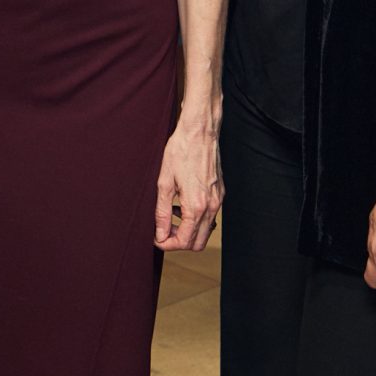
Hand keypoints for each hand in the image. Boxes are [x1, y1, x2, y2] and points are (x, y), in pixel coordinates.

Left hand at [154, 119, 221, 251]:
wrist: (200, 131)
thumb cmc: (180, 151)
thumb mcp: (164, 182)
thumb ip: (162, 212)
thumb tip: (160, 235)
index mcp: (196, 206)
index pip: (184, 241)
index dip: (167, 244)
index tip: (155, 238)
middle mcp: (211, 207)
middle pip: (198, 243)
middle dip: (179, 241)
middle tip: (162, 230)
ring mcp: (218, 201)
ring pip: (206, 231)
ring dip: (188, 230)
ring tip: (170, 214)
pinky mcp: (220, 194)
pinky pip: (210, 217)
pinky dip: (196, 218)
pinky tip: (181, 204)